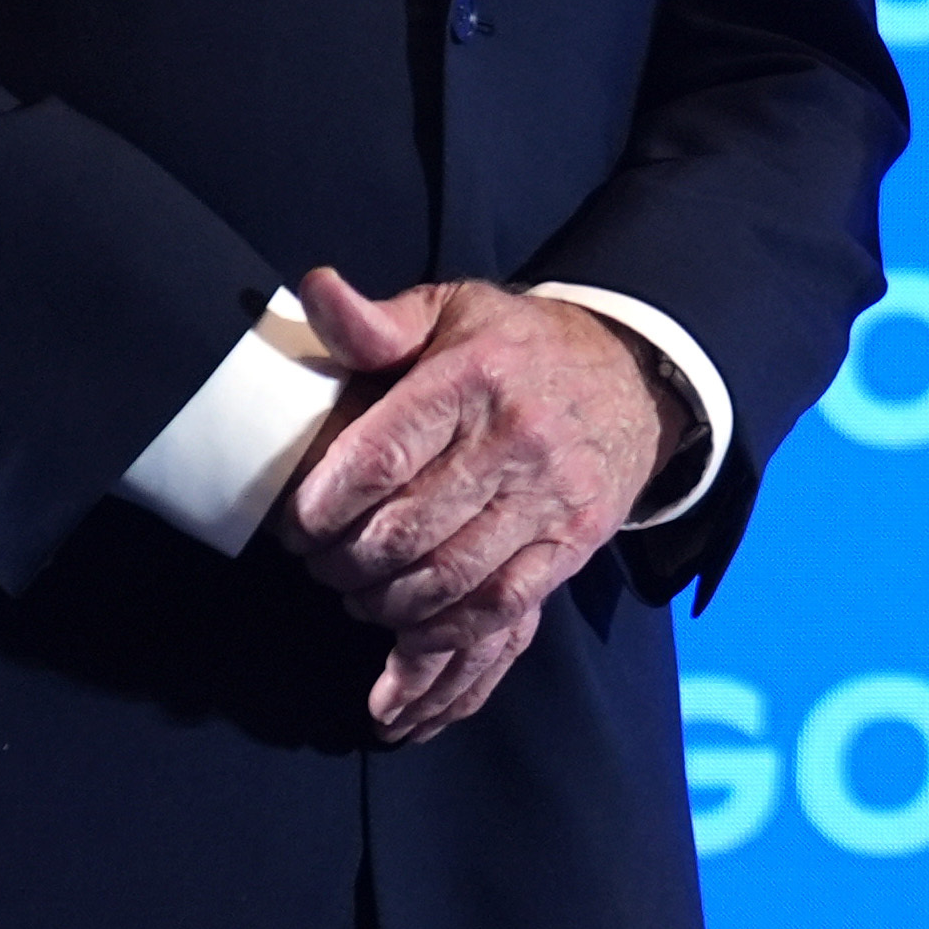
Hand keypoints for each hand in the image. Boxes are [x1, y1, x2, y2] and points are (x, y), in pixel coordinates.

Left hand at [279, 269, 670, 745]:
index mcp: (471, 377)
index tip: (296, 526)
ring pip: (447, 579)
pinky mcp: (574, 543)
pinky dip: (445, 637)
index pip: (377, 460)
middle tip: (320, 566)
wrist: (632, 378)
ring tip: (357, 597)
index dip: (320, 508)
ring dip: (386, 604)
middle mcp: (516, 439)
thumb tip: (315, 288)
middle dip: (343, 564)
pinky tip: (408, 639)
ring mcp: (551, 497)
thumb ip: (374, 320)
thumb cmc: (516, 348)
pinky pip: (501, 609)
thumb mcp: (449, 311)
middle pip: (405, 531)